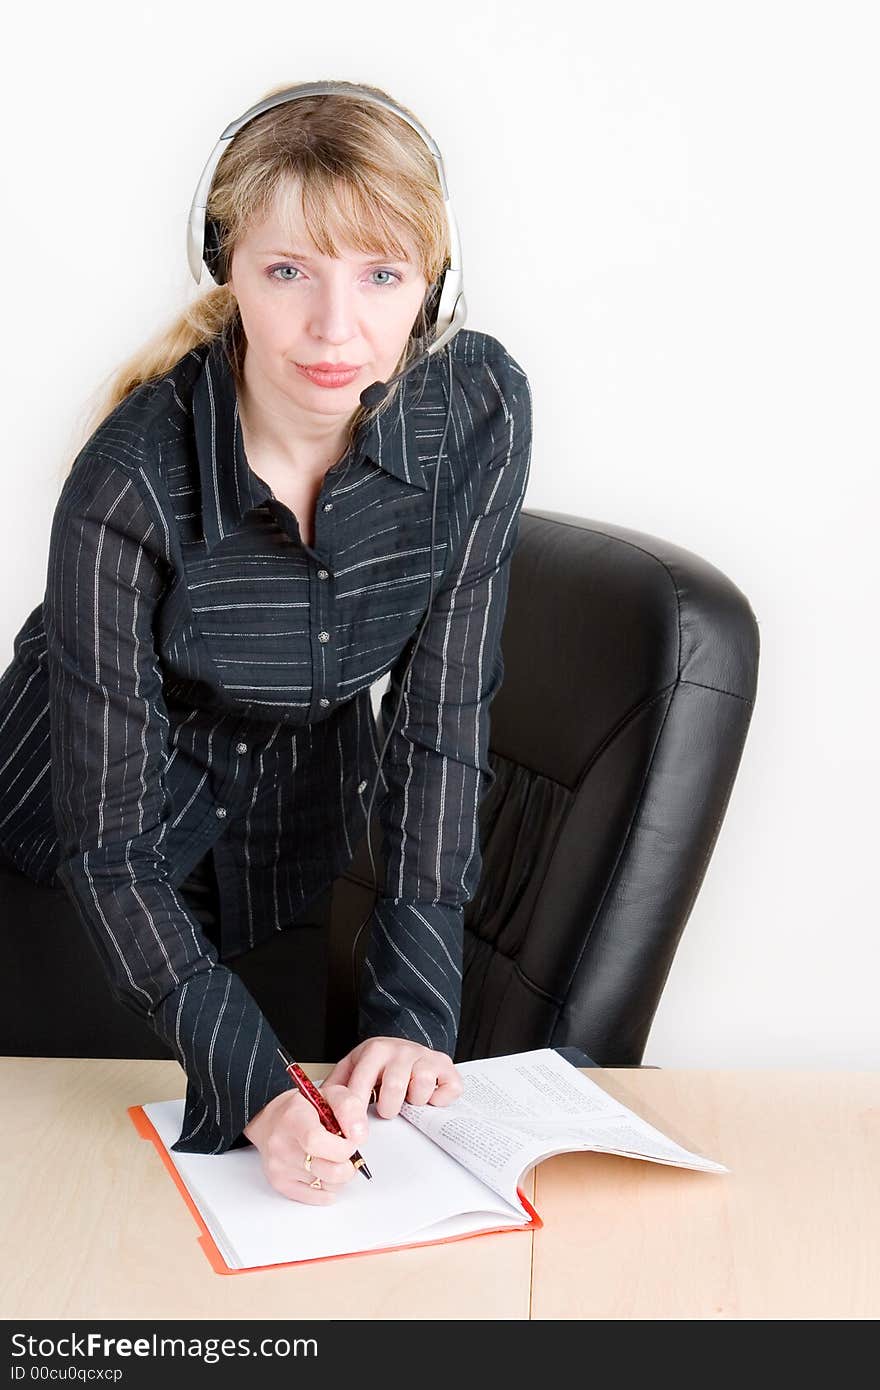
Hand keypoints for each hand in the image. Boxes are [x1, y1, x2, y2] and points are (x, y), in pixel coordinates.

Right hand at [242, 1081, 368, 1203]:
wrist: (269, 1123)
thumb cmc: (302, 1110)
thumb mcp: (329, 1094)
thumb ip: (349, 1108)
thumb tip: (359, 1136)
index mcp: (294, 1117)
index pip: (316, 1141)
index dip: (343, 1146)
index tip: (351, 1140)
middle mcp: (282, 1145)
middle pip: (330, 1171)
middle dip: (348, 1163)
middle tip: (346, 1151)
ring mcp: (279, 1168)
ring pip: (329, 1186)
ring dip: (339, 1174)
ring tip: (332, 1158)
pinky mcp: (281, 1185)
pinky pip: (320, 1198)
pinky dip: (329, 1187)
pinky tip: (323, 1169)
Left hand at [323, 1037, 463, 1119]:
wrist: (406, 1047)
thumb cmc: (377, 1067)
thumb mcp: (352, 1071)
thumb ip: (335, 1091)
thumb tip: (318, 1113)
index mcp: (374, 1050)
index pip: (362, 1084)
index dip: (356, 1112)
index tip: (355, 1132)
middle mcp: (401, 1049)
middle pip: (394, 1088)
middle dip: (389, 1108)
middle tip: (387, 1110)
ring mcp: (425, 1056)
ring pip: (421, 1090)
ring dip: (414, 1103)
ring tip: (407, 1099)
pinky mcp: (446, 1066)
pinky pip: (448, 1090)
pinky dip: (439, 1100)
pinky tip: (429, 1096)